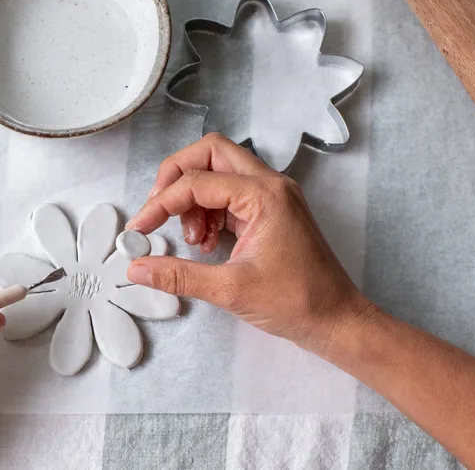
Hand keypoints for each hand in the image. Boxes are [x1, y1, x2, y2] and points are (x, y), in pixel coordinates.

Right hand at [125, 133, 371, 353]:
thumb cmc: (297, 302)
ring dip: (194, 196)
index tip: (138, 229)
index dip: (160, 203)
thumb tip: (137, 269)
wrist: (337, 320)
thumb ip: (179, 275)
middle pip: (210, 153)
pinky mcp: (271, 210)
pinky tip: (206, 242)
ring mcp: (273, 195)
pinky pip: (230, 193)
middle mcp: (270, 185)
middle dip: (176, 176)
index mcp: (264, 195)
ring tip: (192, 239)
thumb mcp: (230, 290)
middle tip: (158, 210)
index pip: (197, 182)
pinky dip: (209, 210)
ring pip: (219, 170)